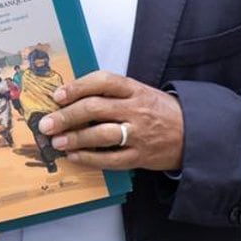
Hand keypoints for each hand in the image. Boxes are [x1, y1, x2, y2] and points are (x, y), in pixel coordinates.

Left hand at [39, 71, 183, 171]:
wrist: (193, 133)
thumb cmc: (158, 111)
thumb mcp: (139, 93)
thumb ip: (110, 93)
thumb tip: (69, 97)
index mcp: (134, 89)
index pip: (103, 81)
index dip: (77, 87)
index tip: (57, 95)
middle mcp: (136, 109)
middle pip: (96, 108)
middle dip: (67, 115)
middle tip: (46, 123)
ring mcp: (139, 134)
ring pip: (102, 134)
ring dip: (75, 138)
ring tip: (56, 141)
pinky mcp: (141, 156)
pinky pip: (111, 159)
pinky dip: (90, 158)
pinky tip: (74, 156)